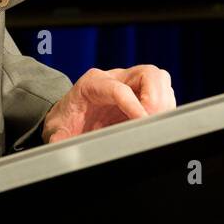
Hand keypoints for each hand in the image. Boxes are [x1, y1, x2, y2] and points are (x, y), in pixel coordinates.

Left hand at [42, 65, 176, 142]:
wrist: (66, 118)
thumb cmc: (64, 123)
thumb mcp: (57, 132)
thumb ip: (60, 140)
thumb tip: (63, 150)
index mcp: (92, 84)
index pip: (119, 89)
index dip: (134, 106)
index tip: (143, 122)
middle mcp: (115, 78)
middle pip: (148, 73)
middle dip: (156, 98)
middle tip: (152, 123)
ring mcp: (130, 85)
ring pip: (160, 81)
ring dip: (164, 104)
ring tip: (156, 126)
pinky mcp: (141, 95)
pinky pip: (163, 95)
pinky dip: (166, 110)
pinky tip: (158, 126)